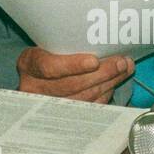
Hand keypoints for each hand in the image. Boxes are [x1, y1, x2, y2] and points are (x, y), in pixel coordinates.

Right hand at [16, 48, 133, 101]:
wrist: (34, 77)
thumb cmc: (45, 54)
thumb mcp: (46, 43)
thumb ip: (66, 42)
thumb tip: (99, 37)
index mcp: (28, 65)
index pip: (48, 67)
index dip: (73, 66)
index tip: (94, 61)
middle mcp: (34, 88)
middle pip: (71, 85)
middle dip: (101, 74)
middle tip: (121, 63)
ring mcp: (48, 105)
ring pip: (83, 98)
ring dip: (108, 83)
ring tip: (124, 69)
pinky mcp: (62, 115)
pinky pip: (87, 108)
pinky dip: (104, 95)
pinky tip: (114, 83)